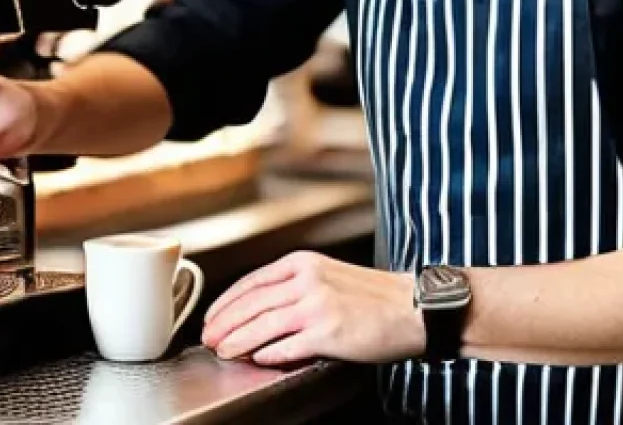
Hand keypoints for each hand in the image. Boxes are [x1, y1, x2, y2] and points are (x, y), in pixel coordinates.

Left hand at [201, 251, 424, 365]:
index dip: (227, 301)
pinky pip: (288, 345)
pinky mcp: (328, 331)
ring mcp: (317, 305)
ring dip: (238, 339)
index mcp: (305, 263)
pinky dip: (269, 353)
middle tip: (209, 338)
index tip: (213, 316)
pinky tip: (258, 358)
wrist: (413, 307)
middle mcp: (307, 279)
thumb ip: (296, 286)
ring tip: (224, 350)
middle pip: (252, 302)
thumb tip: (261, 306)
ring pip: (262, 324)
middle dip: (224, 322)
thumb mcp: (329, 275)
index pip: (253, 281)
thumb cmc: (375, 296)